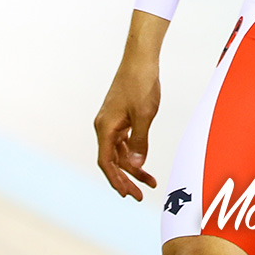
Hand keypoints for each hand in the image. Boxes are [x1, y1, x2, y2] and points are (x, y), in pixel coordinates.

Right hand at [94, 54, 161, 199]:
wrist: (141, 59)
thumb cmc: (141, 84)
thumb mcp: (145, 115)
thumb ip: (139, 143)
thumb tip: (135, 167)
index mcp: (105, 127)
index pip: (107, 162)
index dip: (116, 180)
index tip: (127, 194)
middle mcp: (104, 126)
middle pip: (112, 160)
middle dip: (125, 179)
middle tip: (139, 196)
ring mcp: (112, 121)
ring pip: (119, 152)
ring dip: (132, 167)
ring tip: (150, 182)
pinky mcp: (120, 116)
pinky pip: (124, 141)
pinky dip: (133, 153)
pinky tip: (143, 162)